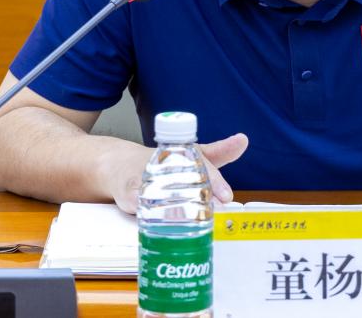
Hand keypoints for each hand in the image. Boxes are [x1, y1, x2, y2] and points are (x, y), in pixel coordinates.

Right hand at [105, 133, 248, 213]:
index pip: (202, 163)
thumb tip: (243, 140)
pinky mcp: (128, 193)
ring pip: (163, 193)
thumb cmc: (162, 162)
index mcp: (181, 152)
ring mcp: (145, 177)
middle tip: (216, 210)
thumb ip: (219, 151)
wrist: (119, 165)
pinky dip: (152, 214)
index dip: (215, 181)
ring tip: (198, 220)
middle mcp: (163, 161)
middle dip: (202, 196)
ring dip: (182, 209)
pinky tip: (163, 222)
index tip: (227, 196)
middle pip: (185, 178)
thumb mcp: (192, 154)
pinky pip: (141, 204)